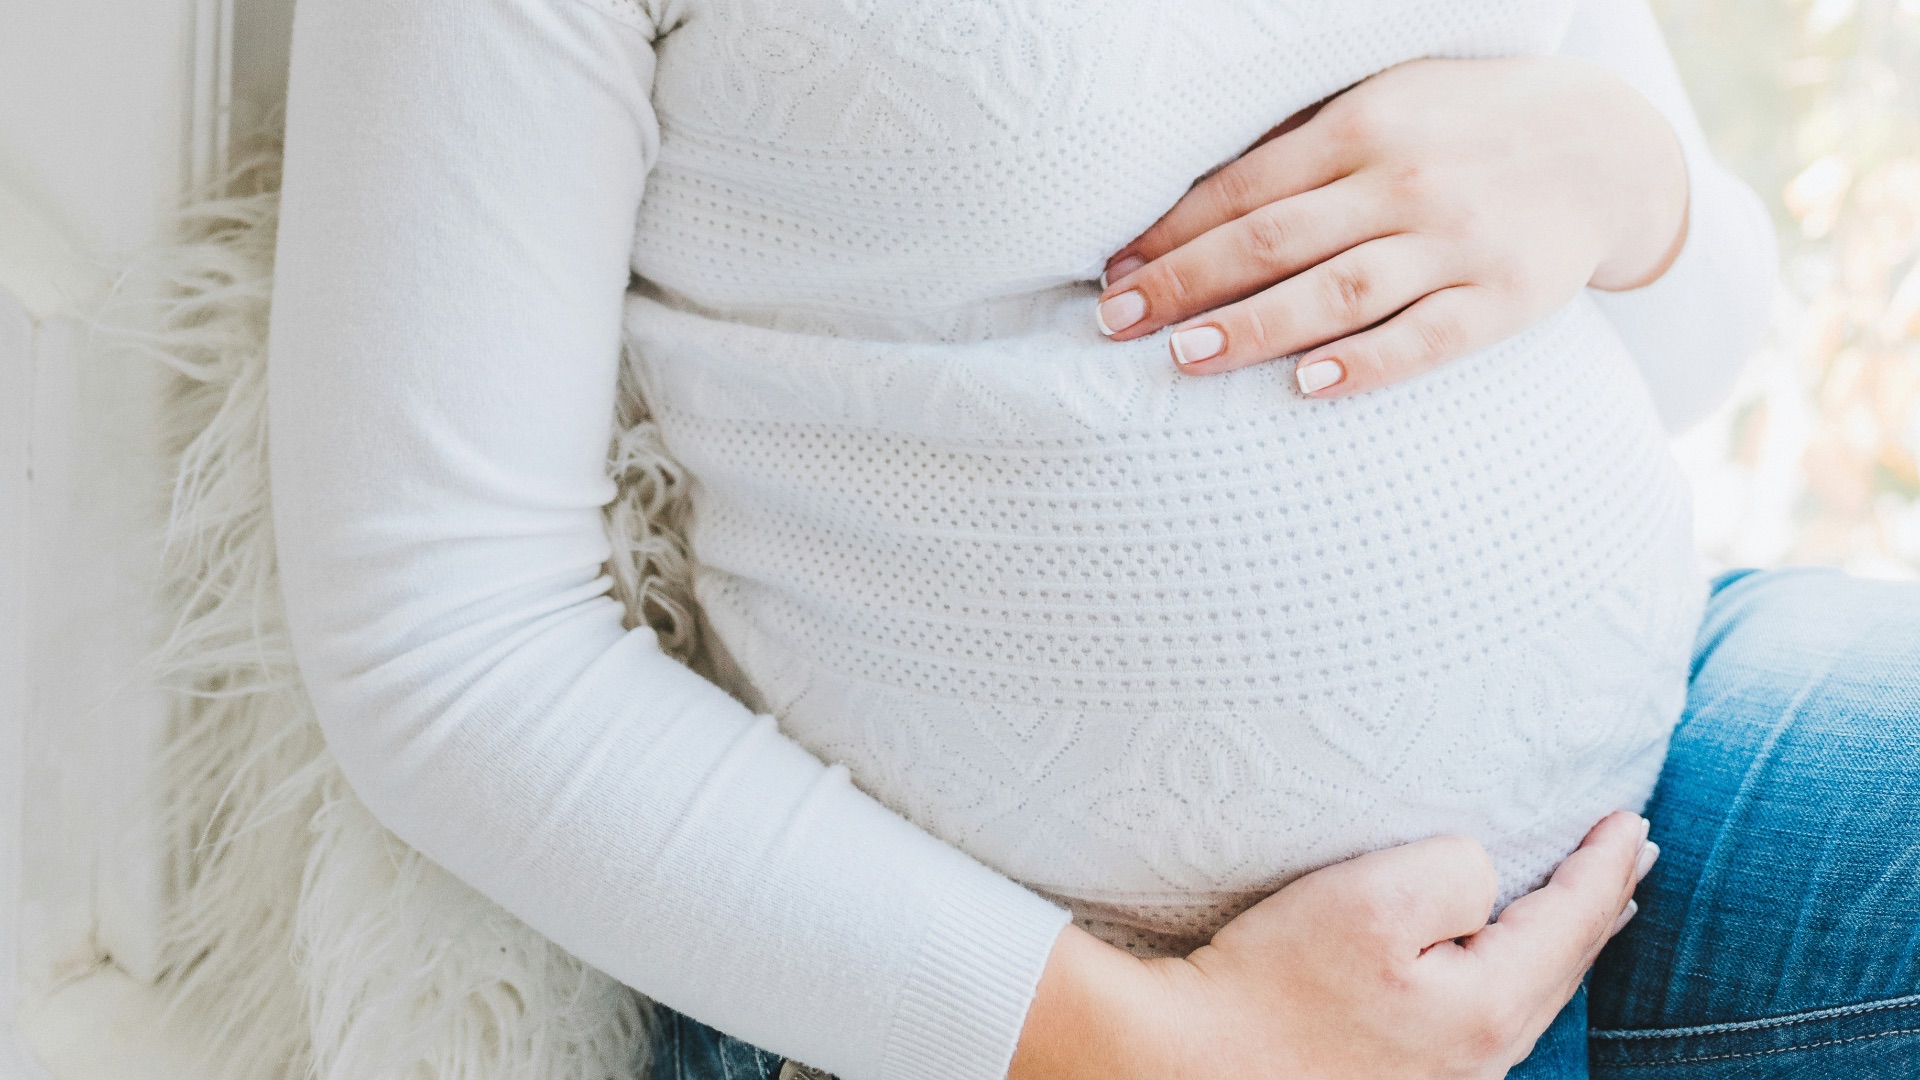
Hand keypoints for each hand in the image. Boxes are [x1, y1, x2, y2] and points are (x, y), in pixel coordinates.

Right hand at [1009, 811, 1658, 1079]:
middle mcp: (1480, 1060)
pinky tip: (1500, 964)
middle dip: (1599, 905)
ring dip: (1560, 940)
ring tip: (1587, 904)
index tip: (1632, 821)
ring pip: (1526, 997)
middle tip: (1632, 853)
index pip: (1573, 924)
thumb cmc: (1269, 981)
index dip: (1606, 866)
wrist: (1182, 1064)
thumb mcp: (1370, 899)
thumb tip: (1483, 882)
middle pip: (1562, 968)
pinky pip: (1484, 1016)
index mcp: (1487, 1010)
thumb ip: (1454, 873)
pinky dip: (1513, 972)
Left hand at [1094, 57, 1689, 398]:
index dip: (1171, 234)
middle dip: (1185, 282)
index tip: (1113, 274)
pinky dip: (1367, 363)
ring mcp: (1456, 240)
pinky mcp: (1503, 297)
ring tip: (1184, 355)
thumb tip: (1189, 205)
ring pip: (1338, 290)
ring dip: (1254, 326)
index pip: (1243, 188)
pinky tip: (1308, 385)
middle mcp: (1403, 180)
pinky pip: (1427, 338)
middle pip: (1273, 239)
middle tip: (1116, 324)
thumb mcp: (1386, 105)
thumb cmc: (1464, 127)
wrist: (1608, 145)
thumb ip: (1301, 147)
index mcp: (1362, 126)